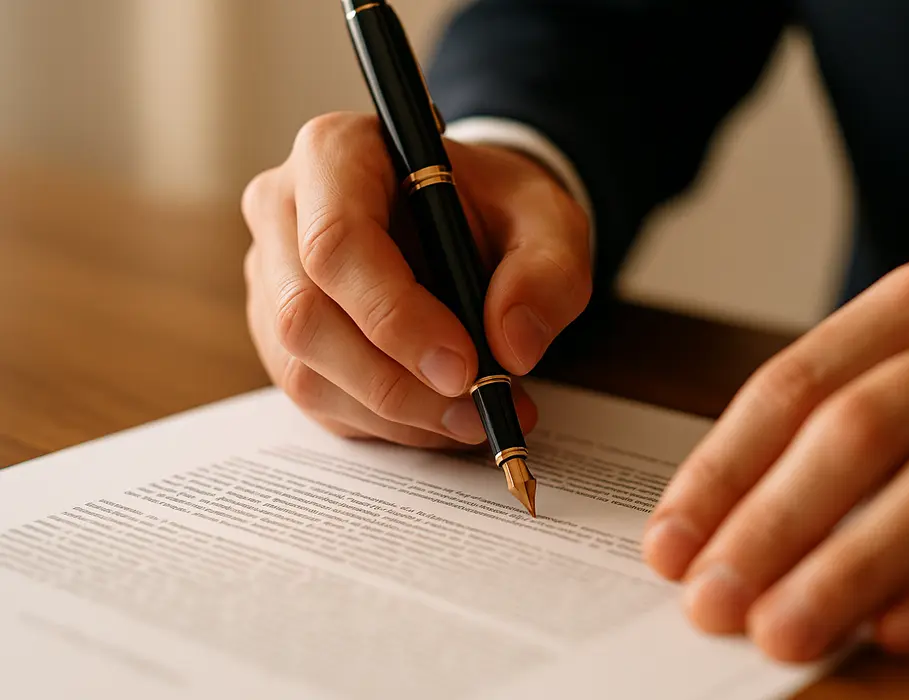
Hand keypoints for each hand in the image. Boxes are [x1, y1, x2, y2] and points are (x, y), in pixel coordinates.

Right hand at [242, 112, 590, 446]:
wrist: (469, 222)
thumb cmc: (498, 208)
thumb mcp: (549, 220)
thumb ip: (547, 271)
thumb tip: (511, 345)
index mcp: (335, 153)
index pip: (337, 243)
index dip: (395, 315)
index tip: (464, 366)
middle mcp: (283, 210)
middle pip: (306, 316)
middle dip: (397, 382)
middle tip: (477, 410)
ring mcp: (270, 277)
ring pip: (305, 369)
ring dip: (396, 413)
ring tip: (475, 419)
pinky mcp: (279, 334)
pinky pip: (315, 398)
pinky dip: (385, 424)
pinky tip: (442, 419)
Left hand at [642, 257, 908, 660]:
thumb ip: (837, 408)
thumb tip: (730, 516)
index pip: (792, 384)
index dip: (722, 470)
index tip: (671, 543)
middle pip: (857, 432)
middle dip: (771, 525)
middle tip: (713, 602)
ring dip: (852, 567)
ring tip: (785, 630)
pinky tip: (899, 630)